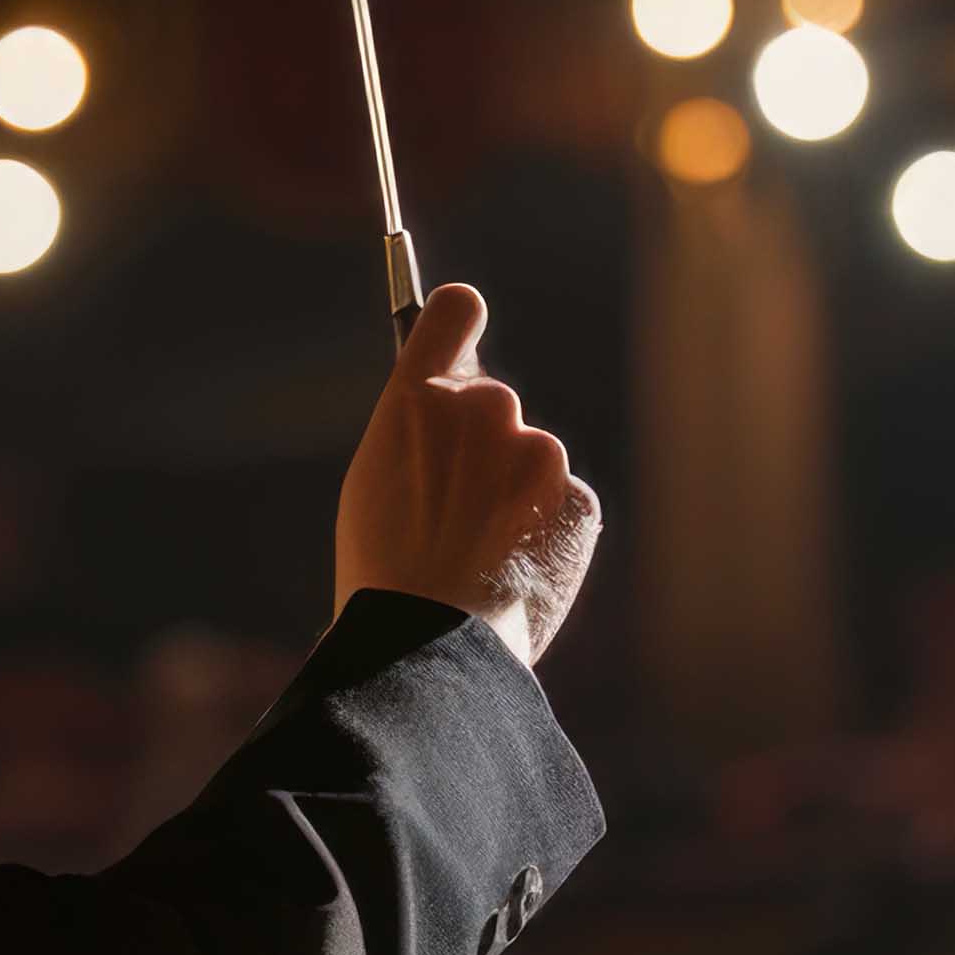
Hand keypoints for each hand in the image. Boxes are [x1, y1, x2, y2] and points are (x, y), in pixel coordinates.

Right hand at [332, 283, 599, 664]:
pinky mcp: (579, 500)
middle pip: (490, 404)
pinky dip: (542, 534)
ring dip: (511, 498)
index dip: (458, 328)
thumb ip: (417, 434)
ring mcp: (540, 453)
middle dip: (479, 448)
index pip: (455, 310)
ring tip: (475, 557)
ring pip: (528, 462)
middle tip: (450, 511)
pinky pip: (560, 506)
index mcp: (419, 396)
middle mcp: (487, 407)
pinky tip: (510, 572)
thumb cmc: (384, 571)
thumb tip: (446, 424)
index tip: (459, 347)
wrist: (432, 643)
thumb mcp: (375, 482)